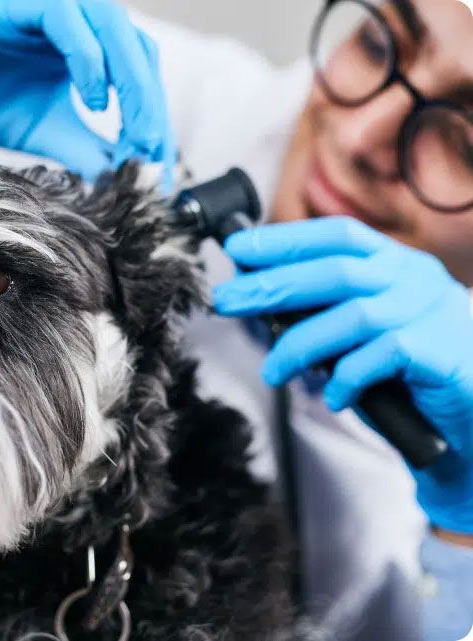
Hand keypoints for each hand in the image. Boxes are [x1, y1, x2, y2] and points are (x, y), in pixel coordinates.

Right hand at [0, 0, 173, 184]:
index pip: (137, 75)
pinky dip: (89, 58)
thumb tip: (126, 178)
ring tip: (136, 132)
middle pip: (136, 50)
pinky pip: (66, 18)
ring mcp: (46, 7)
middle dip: (152, 106)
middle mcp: (71, 23)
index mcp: (81, 50)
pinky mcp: (17, 1)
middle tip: (155, 155)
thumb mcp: (37, 132)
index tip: (159, 168)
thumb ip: (82, 148)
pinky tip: (93, 101)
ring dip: (132, 83)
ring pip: (113, 27)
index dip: (153, 119)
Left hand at [212, 216, 472, 533]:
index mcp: (394, 264)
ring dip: (300, 345)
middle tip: (226, 300)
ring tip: (273, 372)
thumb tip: (259, 301)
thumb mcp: (364, 328)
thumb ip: (326, 310)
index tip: (237, 247)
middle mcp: (412, 278)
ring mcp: (428, 311)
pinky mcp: (439, 350)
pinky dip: (346, 378)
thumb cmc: (410, 369)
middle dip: (271, 286)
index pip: (335, 236)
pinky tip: (333, 397)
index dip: (284, 239)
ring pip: (351, 316)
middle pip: (332, 271)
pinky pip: (379, 358)